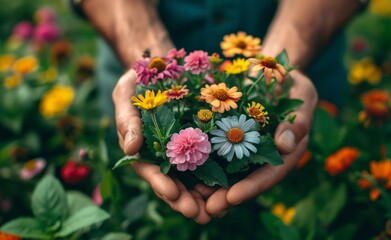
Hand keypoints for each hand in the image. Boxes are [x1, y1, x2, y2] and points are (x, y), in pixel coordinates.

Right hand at [113, 70, 212, 223]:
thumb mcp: (127, 94)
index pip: (150, 171)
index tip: (174, 194)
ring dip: (203, 197)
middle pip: (173, 182)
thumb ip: (127, 119)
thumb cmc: (138, 81)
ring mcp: (183, 150)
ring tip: (219, 210)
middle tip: (201, 214)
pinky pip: (209, 162)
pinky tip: (230, 188)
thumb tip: (131, 147)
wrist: (162, 67)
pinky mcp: (200, 142)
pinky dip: (217, 177)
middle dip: (185, 200)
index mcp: (143, 149)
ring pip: (192, 179)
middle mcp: (163, 155)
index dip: (161, 184)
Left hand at [203, 70, 317, 215]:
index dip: (252, 187)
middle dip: (227, 196)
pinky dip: (203, 164)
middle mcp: (266, 154)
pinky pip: (217, 152)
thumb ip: (298, 122)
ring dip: (212, 186)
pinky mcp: (230, 135)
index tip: (233, 197)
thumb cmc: (293, 83)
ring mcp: (247, 147)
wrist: (273, 68)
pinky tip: (185, 172)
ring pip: (230, 172)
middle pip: (247, 180)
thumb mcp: (303, 96)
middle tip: (207, 208)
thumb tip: (285, 145)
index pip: (271, 174)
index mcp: (287, 152)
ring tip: (191, 198)